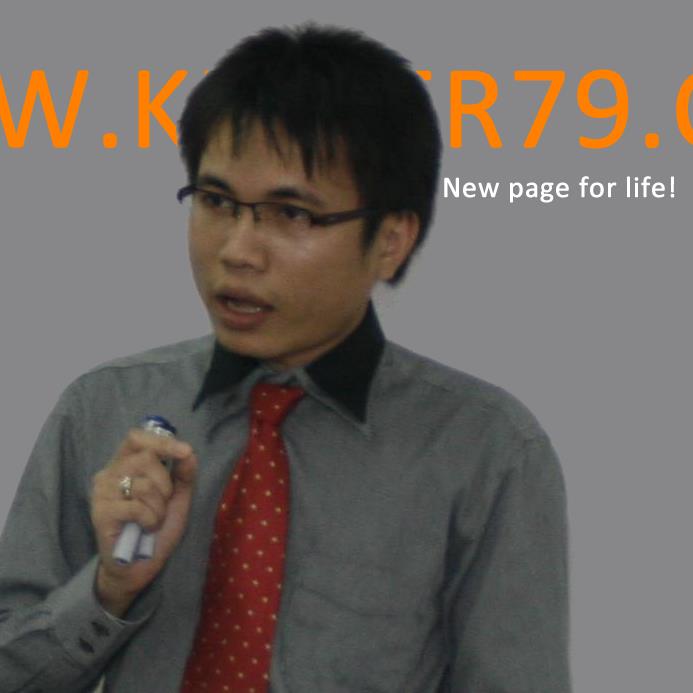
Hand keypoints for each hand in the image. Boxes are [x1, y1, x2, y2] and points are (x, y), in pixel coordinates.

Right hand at [90, 428, 197, 616]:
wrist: (138, 565)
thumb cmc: (156, 527)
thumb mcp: (177, 498)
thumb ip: (184, 475)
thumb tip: (189, 453)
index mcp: (125, 464)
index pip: (136, 438)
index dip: (161, 442)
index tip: (185, 452)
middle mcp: (109, 473)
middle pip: (145, 458)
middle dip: (165, 484)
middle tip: (162, 504)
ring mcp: (101, 493)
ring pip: (143, 485)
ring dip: (159, 507)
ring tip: (152, 520)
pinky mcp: (100, 513)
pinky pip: (136, 507)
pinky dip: (150, 520)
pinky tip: (144, 529)